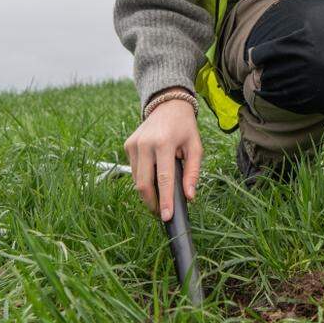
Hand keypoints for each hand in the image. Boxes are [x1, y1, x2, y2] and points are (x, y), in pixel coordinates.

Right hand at [124, 92, 202, 220]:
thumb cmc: (185, 127)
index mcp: (164, 143)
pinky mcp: (128, 145)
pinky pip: (134, 170)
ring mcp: (133, 144)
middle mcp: (145, 143)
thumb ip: (193, 172)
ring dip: (147, 192)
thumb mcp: (195, 147)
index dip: (165, 200)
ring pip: (137, 179)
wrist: (168, 105)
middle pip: (144, 183)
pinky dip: (143, 178)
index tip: (166, 217)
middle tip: (162, 212)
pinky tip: (154, 176)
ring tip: (160, 196)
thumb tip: (190, 196)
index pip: (164, 178)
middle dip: (152, 202)